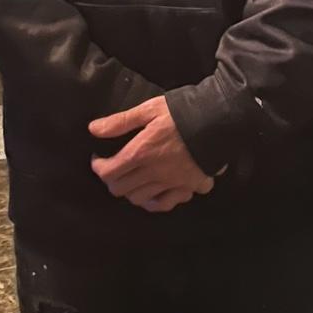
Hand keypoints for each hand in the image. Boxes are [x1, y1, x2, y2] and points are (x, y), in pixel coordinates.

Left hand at [89, 95, 215, 212]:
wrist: (219, 118)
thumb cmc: (182, 111)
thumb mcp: (151, 108)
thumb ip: (121, 121)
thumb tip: (93, 129)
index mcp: (141, 152)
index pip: (109, 172)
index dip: (98, 167)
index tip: (99, 158)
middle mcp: (153, 173)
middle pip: (121, 189)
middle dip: (112, 180)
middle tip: (115, 168)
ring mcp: (171, 183)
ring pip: (139, 199)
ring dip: (130, 191)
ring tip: (133, 178)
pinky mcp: (188, 186)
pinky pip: (165, 204)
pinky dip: (155, 202)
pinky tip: (154, 194)